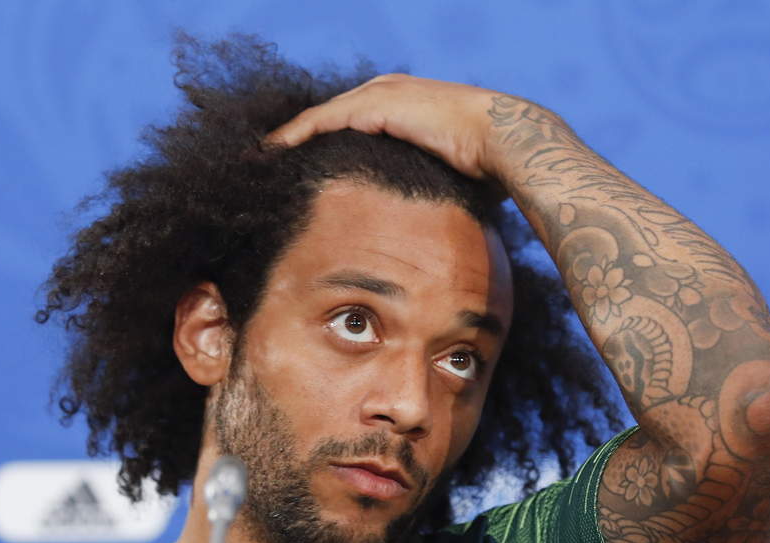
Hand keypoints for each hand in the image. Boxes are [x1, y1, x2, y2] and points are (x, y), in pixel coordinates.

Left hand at [265, 73, 515, 180]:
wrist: (507, 141)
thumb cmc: (493, 166)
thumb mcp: (454, 173)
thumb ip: (435, 184)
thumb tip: (435, 225)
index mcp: (407, 104)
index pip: (353, 121)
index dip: (325, 141)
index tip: (302, 164)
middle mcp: (388, 90)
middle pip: (329, 116)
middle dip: (299, 137)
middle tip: (268, 160)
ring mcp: (381, 94)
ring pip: (319, 117)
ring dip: (288, 138)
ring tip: (262, 159)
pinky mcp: (375, 105)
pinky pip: (321, 122)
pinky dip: (294, 137)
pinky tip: (273, 153)